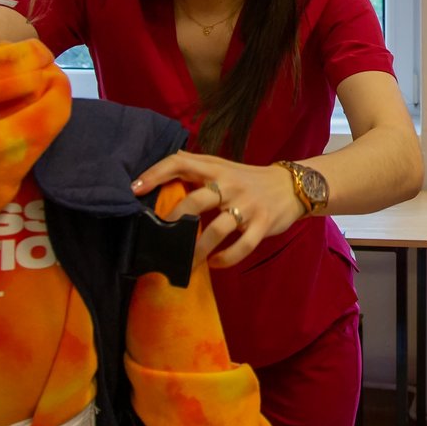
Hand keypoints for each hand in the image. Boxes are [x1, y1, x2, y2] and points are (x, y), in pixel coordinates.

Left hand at [132, 152, 305, 267]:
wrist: (292, 186)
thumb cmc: (248, 180)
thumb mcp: (223, 168)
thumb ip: (196, 170)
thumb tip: (161, 173)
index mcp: (216, 168)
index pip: (180, 162)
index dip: (156, 173)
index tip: (134, 189)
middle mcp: (230, 184)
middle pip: (197, 201)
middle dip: (176, 222)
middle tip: (162, 239)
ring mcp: (248, 205)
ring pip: (217, 229)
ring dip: (198, 250)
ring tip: (187, 262)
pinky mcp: (263, 224)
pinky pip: (242, 246)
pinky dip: (225, 259)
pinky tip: (215, 263)